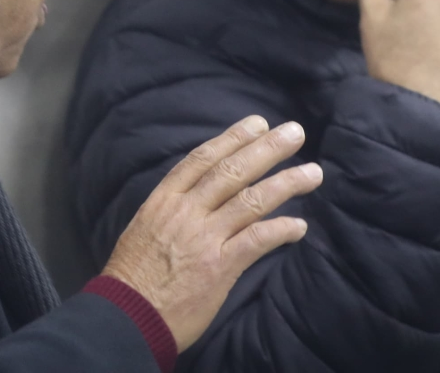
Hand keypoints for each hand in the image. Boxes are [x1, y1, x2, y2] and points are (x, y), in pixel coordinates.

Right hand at [100, 116, 322, 351]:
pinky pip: (258, 239)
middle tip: (295, 132)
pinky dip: (282, 230)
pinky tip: (300, 226)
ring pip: (252, 200)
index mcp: (164, 199)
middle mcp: (186, 211)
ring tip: (313, 173)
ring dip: (287, 183)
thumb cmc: (132, 277)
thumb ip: (172, 209)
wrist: (126, 315)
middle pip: (233, 170)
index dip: (233, 138)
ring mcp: (204, 237)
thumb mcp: (144, 228)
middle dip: (268, 149)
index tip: (258, 123)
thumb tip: (198, 197)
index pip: (203, 158)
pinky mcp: (220, 266)